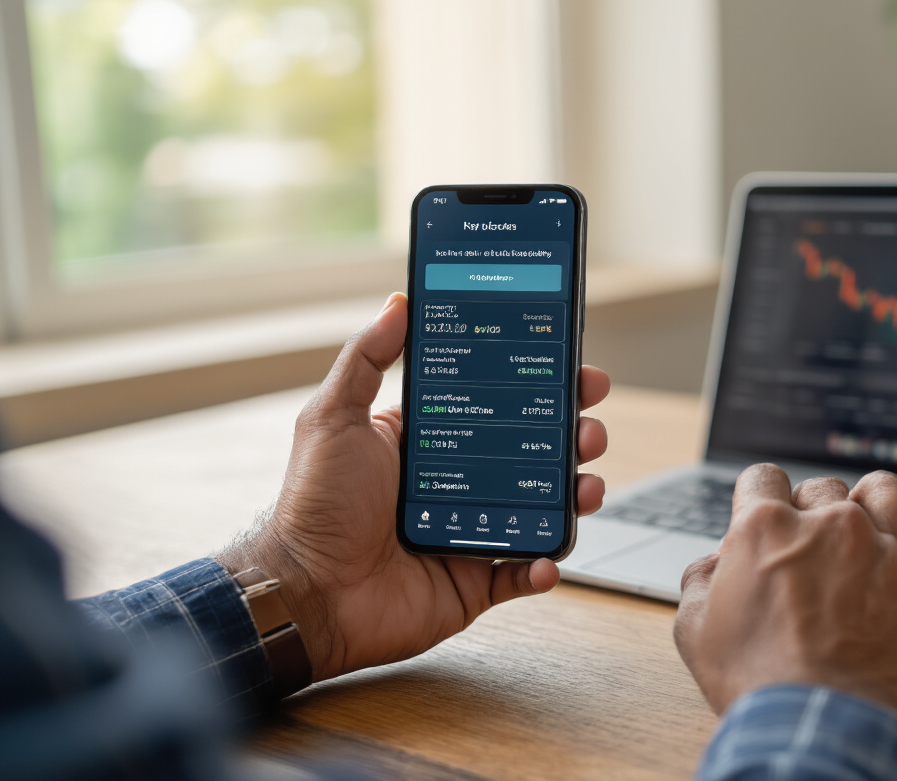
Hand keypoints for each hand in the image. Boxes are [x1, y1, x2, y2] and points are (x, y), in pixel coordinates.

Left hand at [218, 293, 609, 682]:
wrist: (307, 594)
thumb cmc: (314, 506)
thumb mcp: (334, 418)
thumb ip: (366, 358)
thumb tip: (397, 303)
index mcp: (431, 442)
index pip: (498, 404)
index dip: (539, 387)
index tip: (572, 369)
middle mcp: (458, 484)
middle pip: (533, 452)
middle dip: (572, 436)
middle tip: (589, 428)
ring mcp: (470, 532)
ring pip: (541, 508)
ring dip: (574, 495)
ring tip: (586, 486)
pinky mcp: (473, 582)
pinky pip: (522, 572)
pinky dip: (544, 565)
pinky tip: (549, 556)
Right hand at [674, 464, 896, 730]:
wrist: (822, 732)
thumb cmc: (757, 684)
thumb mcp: (696, 630)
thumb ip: (702, 580)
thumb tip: (717, 564)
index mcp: (768, 529)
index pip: (763, 477)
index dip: (760, 499)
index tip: (765, 521)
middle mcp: (830, 527)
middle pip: (824, 487)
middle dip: (814, 513)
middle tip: (811, 552)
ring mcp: (886, 554)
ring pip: (891, 495)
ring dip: (878, 508)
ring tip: (873, 533)